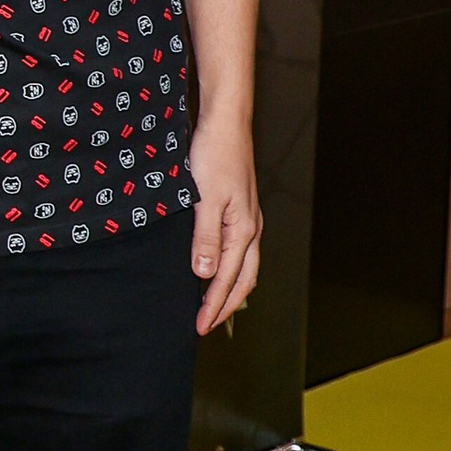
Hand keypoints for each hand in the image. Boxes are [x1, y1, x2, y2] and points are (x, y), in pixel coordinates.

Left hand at [188, 110, 261, 335]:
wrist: (226, 124)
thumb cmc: (215, 156)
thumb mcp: (205, 199)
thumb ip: (205, 238)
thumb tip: (204, 275)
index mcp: (243, 230)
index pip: (228, 280)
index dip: (214, 306)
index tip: (200, 326)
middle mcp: (250, 229)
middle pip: (243, 280)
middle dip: (225, 306)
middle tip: (205, 326)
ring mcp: (247, 220)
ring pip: (244, 267)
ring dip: (230, 290)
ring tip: (213, 308)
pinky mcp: (239, 211)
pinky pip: (238, 251)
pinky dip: (229, 269)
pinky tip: (215, 270)